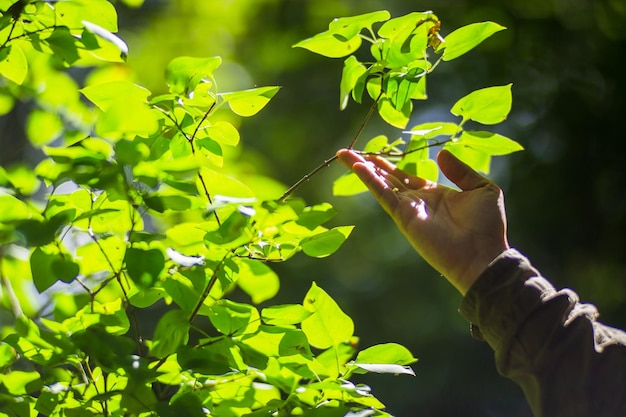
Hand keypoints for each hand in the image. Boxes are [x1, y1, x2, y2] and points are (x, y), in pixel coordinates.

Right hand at [336, 149, 509, 294]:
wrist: (483, 255)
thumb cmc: (487, 226)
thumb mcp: (482, 189)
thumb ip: (461, 171)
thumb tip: (441, 153)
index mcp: (434, 193)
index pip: (405, 175)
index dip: (389, 164)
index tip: (373, 153)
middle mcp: (417, 201)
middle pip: (386, 178)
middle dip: (368, 164)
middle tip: (347, 151)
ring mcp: (409, 209)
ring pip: (380, 184)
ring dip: (362, 169)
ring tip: (344, 154)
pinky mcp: (404, 217)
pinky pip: (384, 195)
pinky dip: (370, 181)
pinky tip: (358, 167)